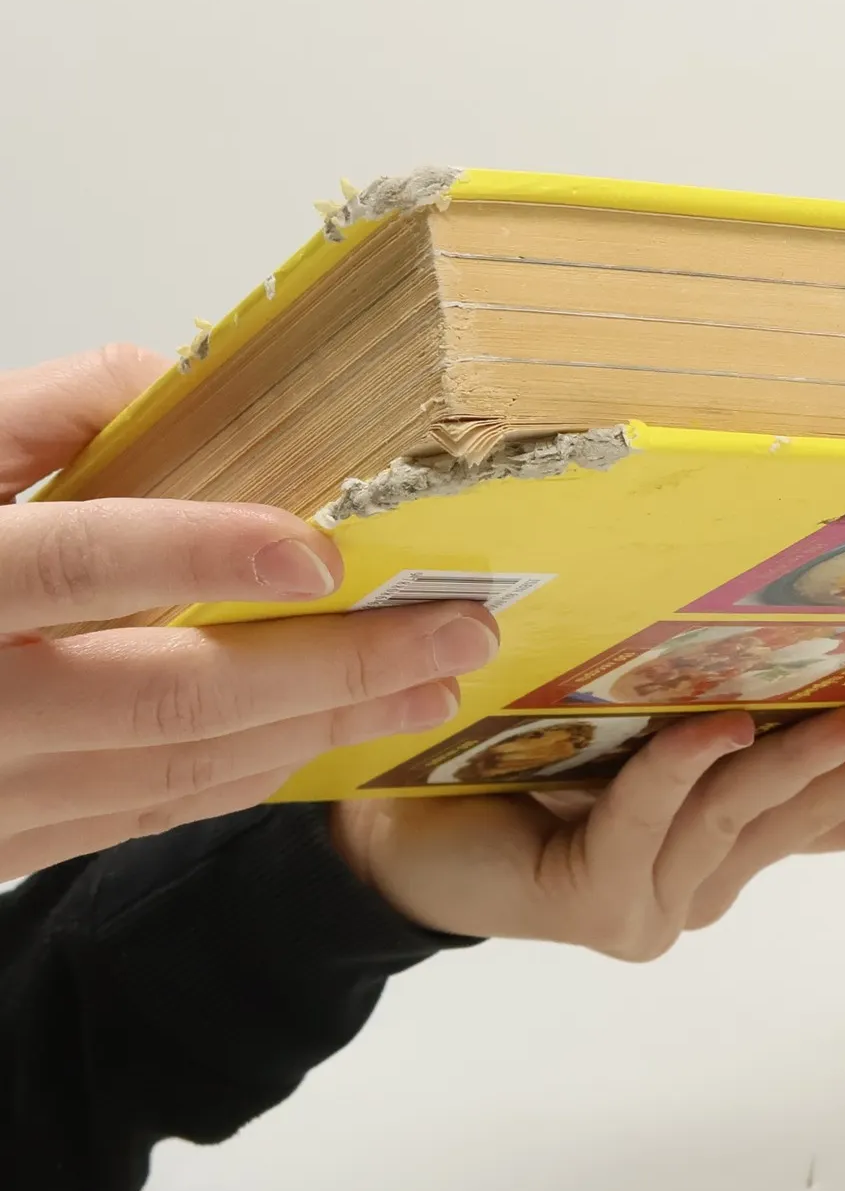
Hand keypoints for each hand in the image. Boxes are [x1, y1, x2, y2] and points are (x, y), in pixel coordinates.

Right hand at [1, 346, 501, 879]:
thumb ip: (31, 418)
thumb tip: (165, 374)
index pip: (67, 564)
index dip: (195, 554)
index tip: (319, 548)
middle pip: (160, 695)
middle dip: (328, 668)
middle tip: (455, 630)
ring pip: (170, 772)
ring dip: (318, 731)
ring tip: (432, 683)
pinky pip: (139, 815)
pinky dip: (249, 776)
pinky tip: (332, 738)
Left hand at [329, 704, 844, 954]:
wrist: (392, 841)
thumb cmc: (518, 770)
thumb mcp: (641, 732)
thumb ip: (718, 726)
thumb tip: (809, 642)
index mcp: (735, 842)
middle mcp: (714, 879)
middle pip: (832, 819)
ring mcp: (665, 901)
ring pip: (753, 814)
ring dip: (822, 760)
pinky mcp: (602, 903)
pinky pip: (652, 815)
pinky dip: (684, 768)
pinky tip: (723, 726)